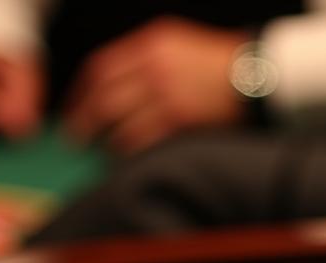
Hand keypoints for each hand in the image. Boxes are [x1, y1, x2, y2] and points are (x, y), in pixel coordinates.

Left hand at [64, 17, 248, 153]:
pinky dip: (127, 150)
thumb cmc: (215, 65)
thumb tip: (114, 87)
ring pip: (118, 122)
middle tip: (74, 139)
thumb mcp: (177, 45)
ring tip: (101, 150)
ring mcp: (165, 92)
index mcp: (150, 44)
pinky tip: (124, 155)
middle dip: (83, 121)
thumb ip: (146, 59)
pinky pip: (140, 139)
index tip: (73, 110)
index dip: (80, 93)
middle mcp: (153, 66)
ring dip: (106, 140)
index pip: (100, 69)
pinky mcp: (178, 118)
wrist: (253, 75)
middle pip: (103, 97)